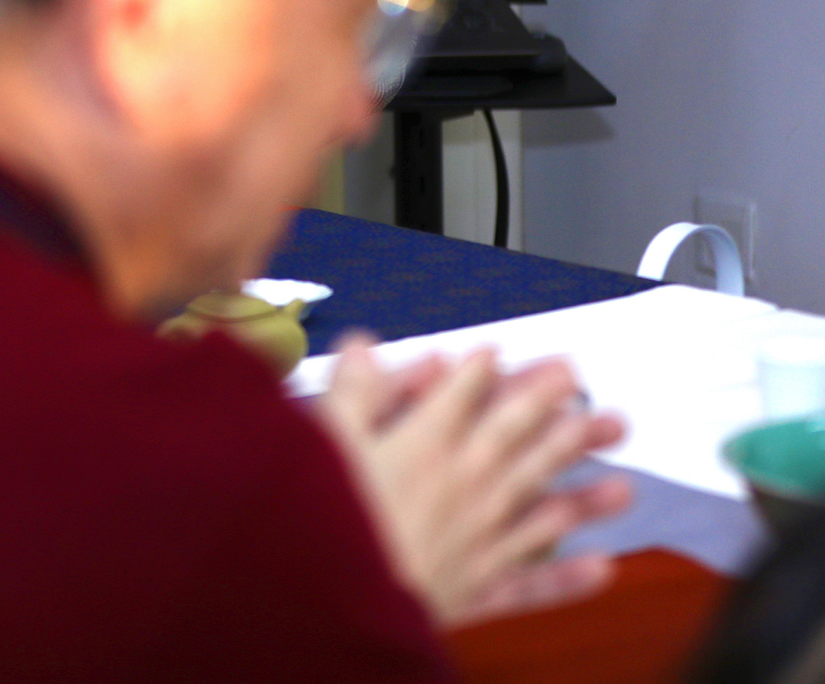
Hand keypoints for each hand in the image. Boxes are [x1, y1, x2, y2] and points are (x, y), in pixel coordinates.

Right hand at [316, 337, 631, 627]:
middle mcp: (468, 484)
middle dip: (553, 410)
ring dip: (585, 494)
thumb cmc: (322, 515)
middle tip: (582, 387)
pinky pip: (532, 584)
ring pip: (545, 507)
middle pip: (521, 441)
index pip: (466, 395)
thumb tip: (366, 345)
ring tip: (621, 482)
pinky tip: (604, 569)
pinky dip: (568, 579)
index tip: (501, 352)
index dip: (485, 370)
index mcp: (426, 444)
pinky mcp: (480, 587)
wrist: (334, 599)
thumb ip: (353, 391)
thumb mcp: (322, 438)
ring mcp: (483, 538)